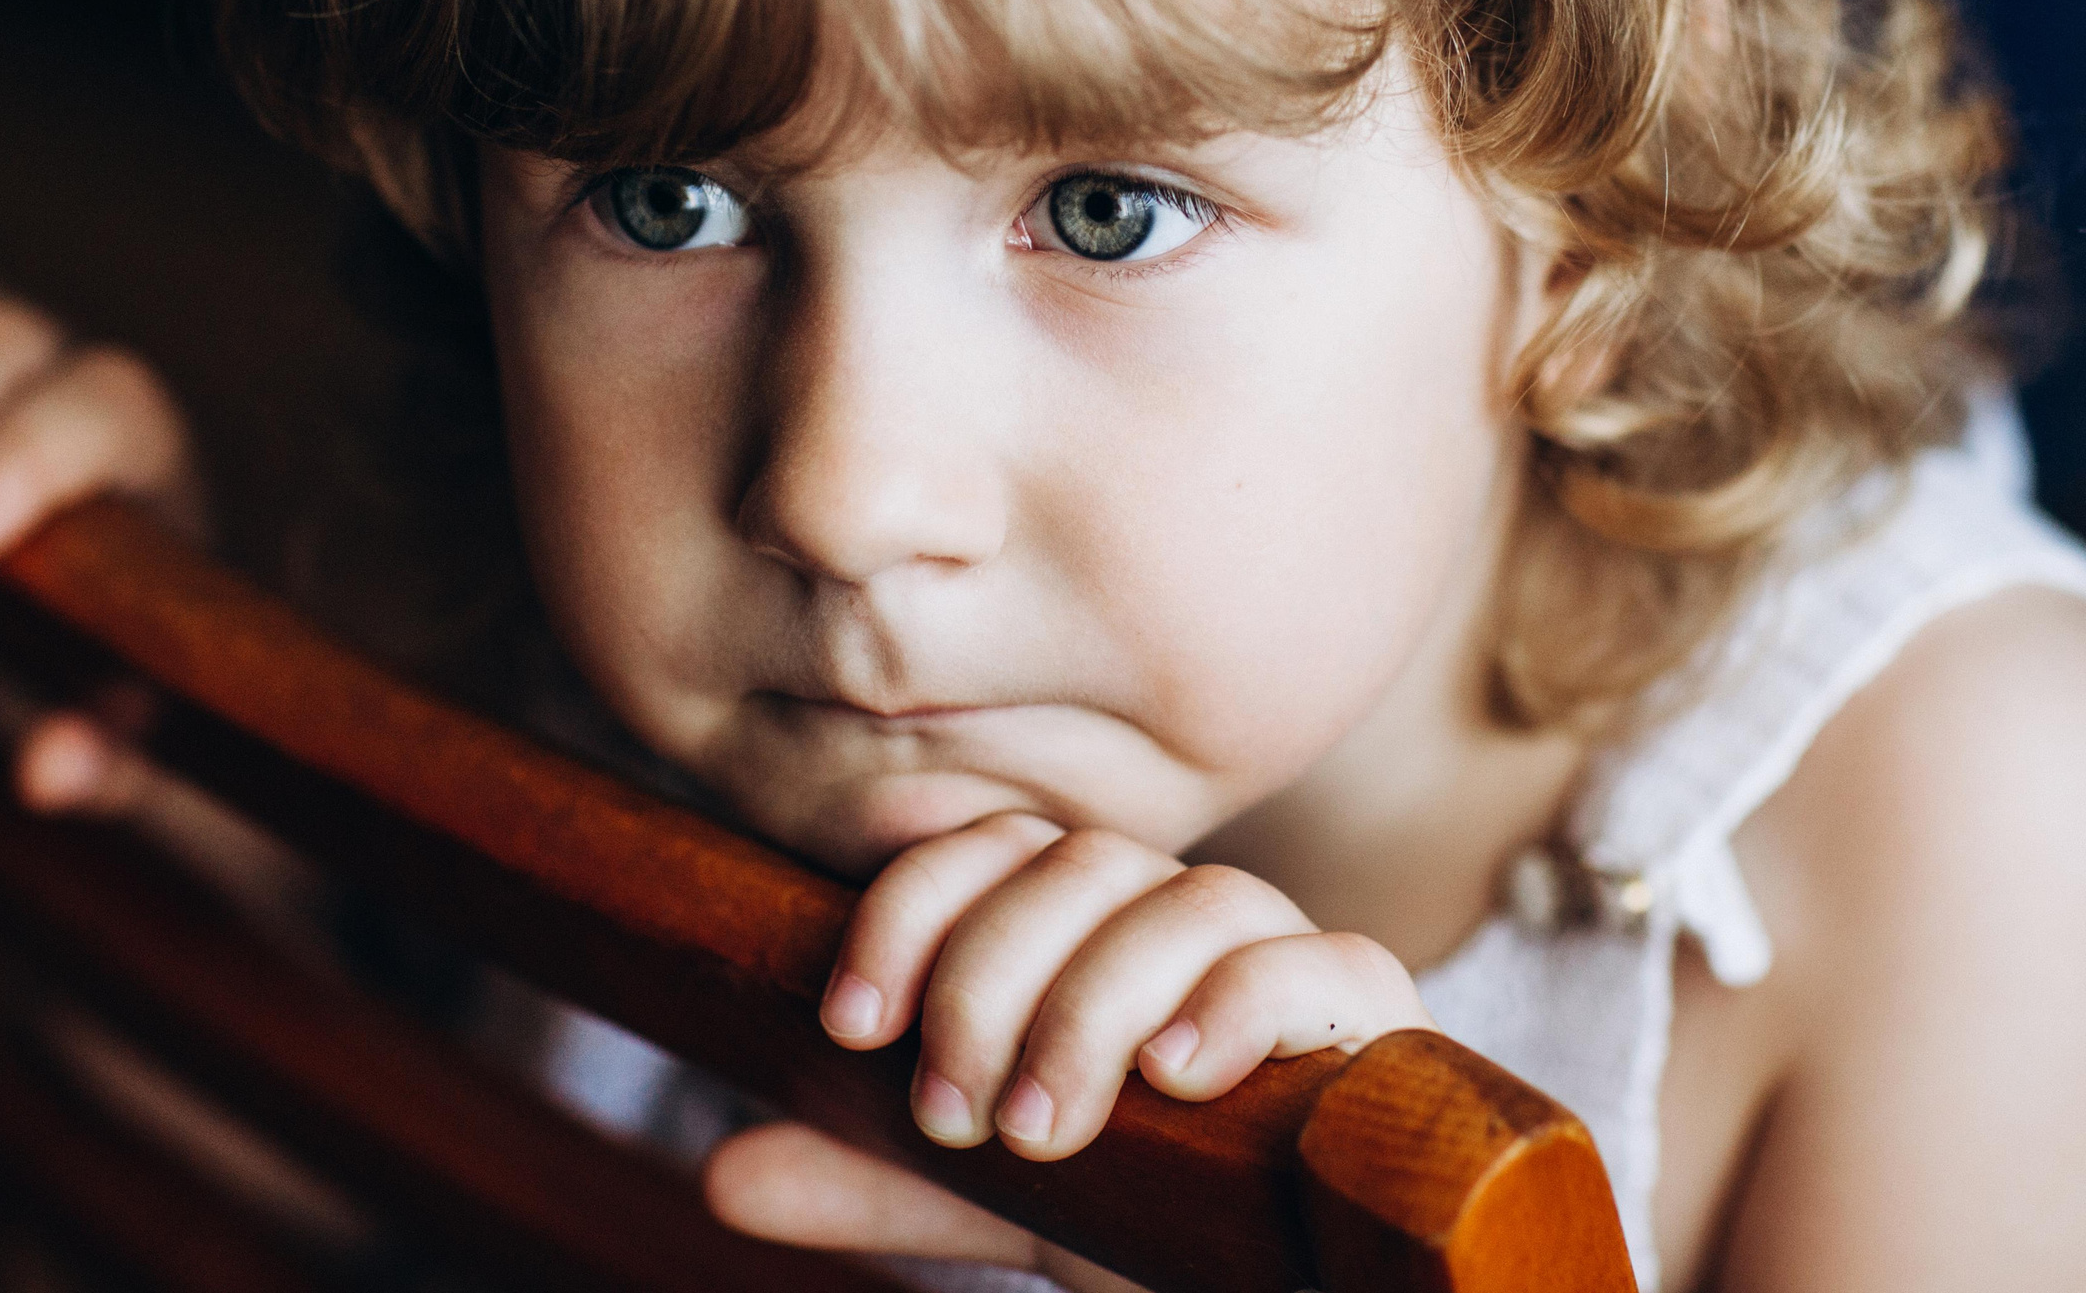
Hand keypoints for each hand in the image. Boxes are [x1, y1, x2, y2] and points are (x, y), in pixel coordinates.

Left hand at [705, 814, 1433, 1282]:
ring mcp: (1282, 947)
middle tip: (951, 1113)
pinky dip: (1239, 1001)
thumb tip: (723, 1171)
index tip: (847, 1024)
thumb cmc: (1140, 1210)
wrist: (1274, 1274)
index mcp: (1085, 917)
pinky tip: (1174, 1072)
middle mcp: (1178, 908)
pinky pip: (1317, 964)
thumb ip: (873, 1176)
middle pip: (1073, 866)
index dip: (908, 911)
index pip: (987, 847)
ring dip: (1091, 1005)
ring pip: (1183, 902)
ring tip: (1039, 1126)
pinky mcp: (1372, 1015)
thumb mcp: (989, 1199)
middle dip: (989, 980)